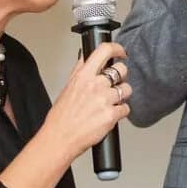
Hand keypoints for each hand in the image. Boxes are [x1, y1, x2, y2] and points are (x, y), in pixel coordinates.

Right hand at [43, 42, 130, 156]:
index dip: (117, 49)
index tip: (121, 53)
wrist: (60, 138)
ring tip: (110, 103)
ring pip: (127, 89)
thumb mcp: (67, 87)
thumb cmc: (61, 117)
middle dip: (121, 77)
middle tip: (115, 85)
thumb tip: (86, 56)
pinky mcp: (111, 115)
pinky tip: (109, 115)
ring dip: (122, 96)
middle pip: (121, 70)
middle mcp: (95, 85)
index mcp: (83, 76)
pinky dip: (120, 113)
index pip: (104, 51)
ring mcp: (104, 100)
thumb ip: (79, 71)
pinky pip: (126, 108)